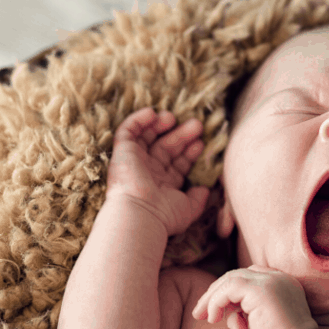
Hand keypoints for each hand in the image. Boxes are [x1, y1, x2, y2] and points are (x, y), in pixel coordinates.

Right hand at [106, 107, 210, 235]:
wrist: (139, 213)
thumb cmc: (164, 214)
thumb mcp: (188, 209)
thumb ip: (199, 199)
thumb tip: (207, 190)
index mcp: (162, 185)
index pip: (177, 163)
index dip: (189, 151)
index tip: (201, 143)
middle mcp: (148, 172)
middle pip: (166, 147)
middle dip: (182, 135)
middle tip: (197, 125)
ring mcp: (134, 162)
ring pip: (147, 136)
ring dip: (161, 124)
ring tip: (173, 117)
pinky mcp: (122, 152)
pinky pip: (127, 130)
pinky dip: (138, 119)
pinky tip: (153, 114)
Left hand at [192, 265, 318, 328]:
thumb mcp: (260, 322)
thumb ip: (246, 310)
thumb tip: (224, 310)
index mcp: (282, 282)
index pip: (248, 278)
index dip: (228, 292)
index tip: (215, 311)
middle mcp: (278, 277)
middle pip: (237, 276)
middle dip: (215, 294)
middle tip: (199, 313)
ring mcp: (270, 281)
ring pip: (230, 280)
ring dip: (213, 299)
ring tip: (207, 318)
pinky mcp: (260, 290)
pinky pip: (228, 289)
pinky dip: (217, 302)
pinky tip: (214, 319)